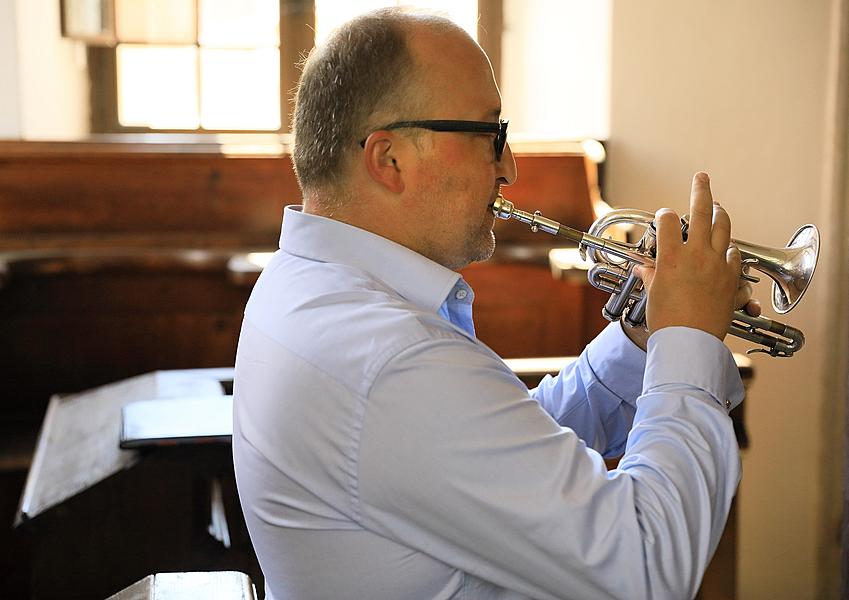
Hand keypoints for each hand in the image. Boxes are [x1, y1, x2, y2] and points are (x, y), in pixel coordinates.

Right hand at [634, 172, 740, 339]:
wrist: (690, 341)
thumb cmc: (667, 321)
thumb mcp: (653, 294)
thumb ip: (650, 275)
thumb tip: (644, 268)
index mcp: (671, 256)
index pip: (665, 221)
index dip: (662, 215)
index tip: (662, 216)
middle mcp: (696, 254)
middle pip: (701, 210)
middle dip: (701, 189)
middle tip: (701, 177)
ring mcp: (718, 263)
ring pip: (723, 227)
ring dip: (719, 214)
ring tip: (717, 206)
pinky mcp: (732, 277)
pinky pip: (734, 254)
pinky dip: (728, 247)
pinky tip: (725, 247)